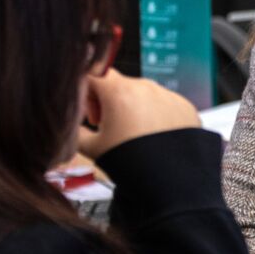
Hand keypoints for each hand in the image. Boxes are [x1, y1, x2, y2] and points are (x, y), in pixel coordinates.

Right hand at [76, 70, 200, 158]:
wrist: (172, 179)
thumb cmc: (133, 163)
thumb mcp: (92, 148)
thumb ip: (75, 131)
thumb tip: (70, 125)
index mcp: (119, 92)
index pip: (92, 74)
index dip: (85, 92)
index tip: (89, 113)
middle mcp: (145, 87)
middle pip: (117, 84)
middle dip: (108, 103)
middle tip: (108, 128)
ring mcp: (167, 94)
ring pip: (141, 94)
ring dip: (131, 108)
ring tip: (132, 136)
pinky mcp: (183, 105)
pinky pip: (162, 103)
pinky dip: (154, 115)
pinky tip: (152, 137)